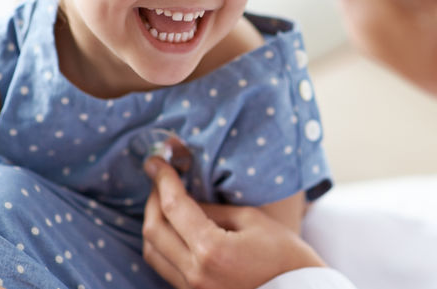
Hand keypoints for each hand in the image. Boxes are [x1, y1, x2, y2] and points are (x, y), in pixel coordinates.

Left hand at [142, 157, 325, 288]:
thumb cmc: (284, 255)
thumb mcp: (251, 220)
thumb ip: (213, 209)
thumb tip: (186, 198)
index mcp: (211, 250)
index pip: (174, 207)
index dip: (163, 180)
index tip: (155, 161)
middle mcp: (195, 273)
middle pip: (153, 230)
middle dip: (152, 199)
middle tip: (159, 179)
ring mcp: (191, 288)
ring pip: (152, 252)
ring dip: (154, 223)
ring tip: (164, 202)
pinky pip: (164, 266)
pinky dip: (162, 243)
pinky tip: (174, 228)